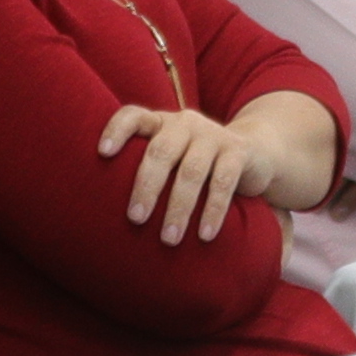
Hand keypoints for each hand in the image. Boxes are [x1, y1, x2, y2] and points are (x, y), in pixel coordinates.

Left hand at [100, 103, 288, 244]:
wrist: (255, 152)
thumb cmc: (196, 163)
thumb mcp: (172, 157)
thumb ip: (146, 169)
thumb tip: (100, 212)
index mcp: (161, 123)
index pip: (133, 116)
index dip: (117, 130)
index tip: (103, 153)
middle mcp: (185, 123)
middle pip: (160, 152)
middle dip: (146, 187)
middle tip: (136, 219)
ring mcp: (213, 135)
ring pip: (191, 172)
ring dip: (179, 208)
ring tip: (169, 239)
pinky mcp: (238, 151)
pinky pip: (223, 182)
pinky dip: (213, 210)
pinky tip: (204, 235)